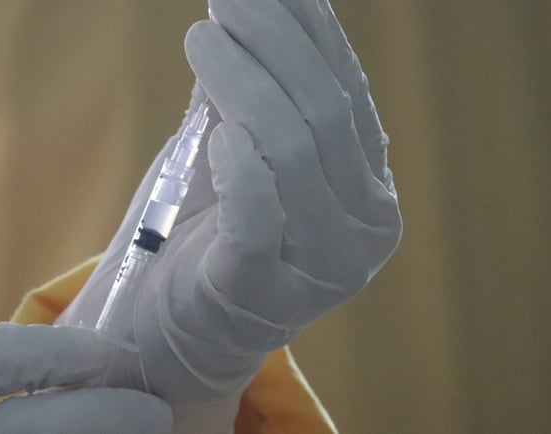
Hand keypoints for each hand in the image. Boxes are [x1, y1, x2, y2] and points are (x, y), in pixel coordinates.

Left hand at [59, 0, 401, 429]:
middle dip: (275, 42)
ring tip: (203, 38)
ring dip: (245, 83)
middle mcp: (364, 223)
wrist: (185, 333)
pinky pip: (259, 215)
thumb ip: (248, 97)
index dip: (312, 29)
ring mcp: (323, 262)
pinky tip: (218, 133)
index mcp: (366, 183)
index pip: (347, 90)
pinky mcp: (263, 287)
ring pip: (292, 149)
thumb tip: (243, 11)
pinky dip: (241, 167)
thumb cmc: (215, 234)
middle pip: (324, 110)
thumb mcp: (239, 154)